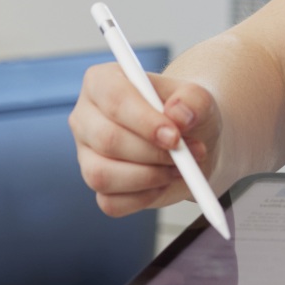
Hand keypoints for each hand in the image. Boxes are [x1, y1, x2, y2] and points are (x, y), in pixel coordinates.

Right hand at [68, 61, 221, 215]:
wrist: (191, 137)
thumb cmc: (186, 111)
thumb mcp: (199, 98)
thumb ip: (193, 101)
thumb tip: (178, 116)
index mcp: (102, 82)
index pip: (114, 100)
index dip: (144, 121)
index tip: (175, 137)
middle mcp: (85, 117)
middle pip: (107, 139)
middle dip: (152, 153)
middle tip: (188, 155)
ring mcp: (85, 154)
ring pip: (101, 175)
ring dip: (148, 178)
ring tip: (180, 169)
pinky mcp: (96, 184)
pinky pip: (110, 203)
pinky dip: (144, 198)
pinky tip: (163, 182)